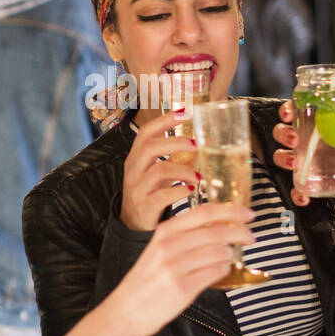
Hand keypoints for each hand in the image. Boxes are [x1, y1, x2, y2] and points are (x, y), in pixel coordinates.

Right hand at [115, 203, 256, 335]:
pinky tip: (222, 269)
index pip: (204, 212)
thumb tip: (219, 227)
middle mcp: (169, 246)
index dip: (230, 210)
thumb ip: (184, 236)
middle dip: (240, 232)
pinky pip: (215, 273)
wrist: (126, 310)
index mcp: (165, 231)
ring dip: (232, 253)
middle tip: (250, 236)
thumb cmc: (146, 281)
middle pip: (216, 231)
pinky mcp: (183, 288)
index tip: (247, 213)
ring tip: (232, 256)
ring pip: (219, 252)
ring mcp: (176, 267)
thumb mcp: (159, 249)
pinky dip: (224, 269)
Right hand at [119, 111, 201, 230]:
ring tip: (199, 176)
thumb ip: (172, 157)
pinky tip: (191, 190)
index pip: (145, 132)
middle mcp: (134, 170)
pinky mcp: (145, 206)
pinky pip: (162, 195)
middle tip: (197, 144)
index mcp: (136, 157)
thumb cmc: (150, 192)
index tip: (185, 111)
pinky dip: (180, 190)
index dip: (164, 120)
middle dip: (175, 142)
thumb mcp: (156, 170)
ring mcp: (137, 188)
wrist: (133, 224)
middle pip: (150, 147)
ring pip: (158, 171)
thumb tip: (201, 141)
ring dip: (183, 170)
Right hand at [273, 100, 334, 206]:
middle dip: (283, 134)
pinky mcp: (310, 182)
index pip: (298, 113)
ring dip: (283, 159)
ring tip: (294, 164)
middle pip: (284, 133)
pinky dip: (296, 192)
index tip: (289, 115)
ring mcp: (308, 162)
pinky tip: (304, 197)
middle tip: (295, 140)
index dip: (287, 110)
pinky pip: (296, 187)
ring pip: (283, 156)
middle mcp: (310, 143)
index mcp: (322, 128)